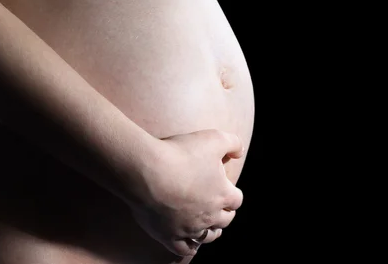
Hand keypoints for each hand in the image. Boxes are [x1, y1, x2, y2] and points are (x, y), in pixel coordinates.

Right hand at [129, 129, 244, 256]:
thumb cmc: (180, 153)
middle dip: (223, 214)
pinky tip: (190, 245)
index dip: (231, 194)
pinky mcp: (169, 235)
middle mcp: (210, 215)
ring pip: (207, 237)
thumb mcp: (214, 138)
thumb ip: (233, 142)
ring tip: (206, 227)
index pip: (236, 200)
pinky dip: (190, 248)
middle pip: (224, 220)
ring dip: (209, 232)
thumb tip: (239, 151)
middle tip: (217, 207)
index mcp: (223, 194)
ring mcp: (190, 228)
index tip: (223, 188)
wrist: (147, 171)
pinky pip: (184, 249)